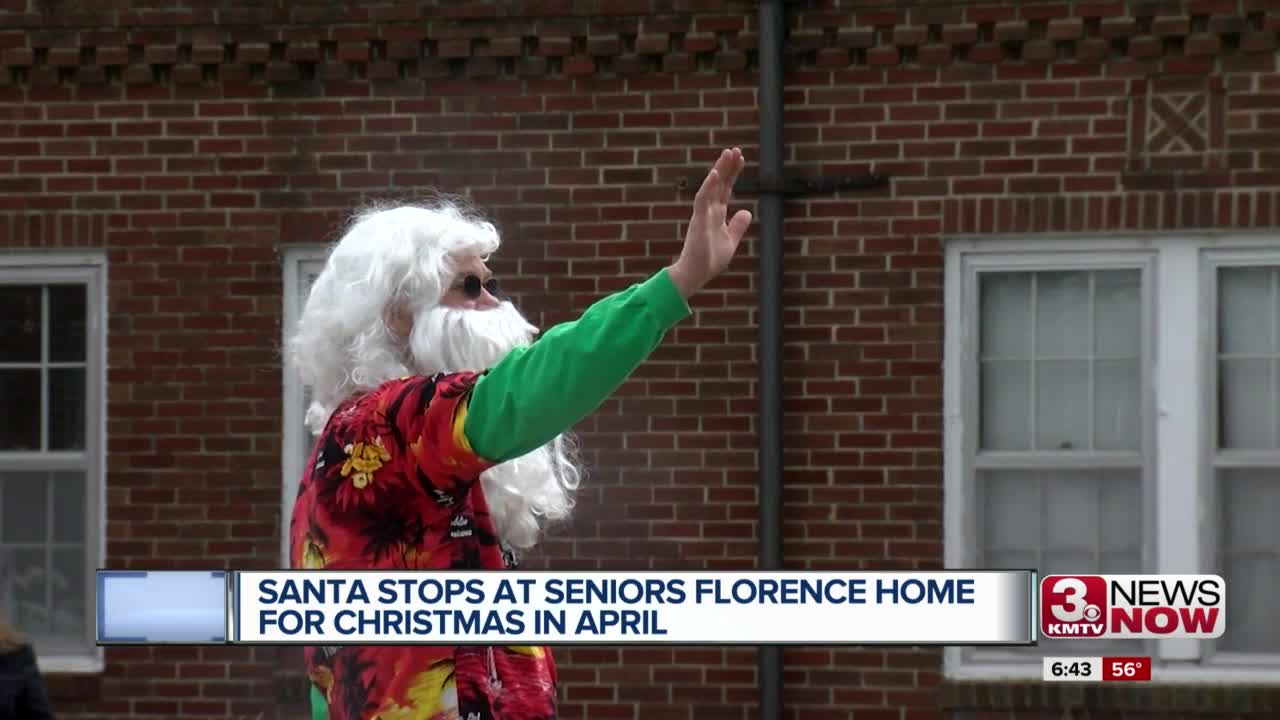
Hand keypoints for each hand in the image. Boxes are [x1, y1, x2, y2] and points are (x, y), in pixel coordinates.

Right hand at [667, 148, 752, 298]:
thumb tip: (746, 211)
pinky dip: (708, 186)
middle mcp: (709, 210)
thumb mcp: (730, 241)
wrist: (695, 274)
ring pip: (711, 186)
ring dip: (719, 169)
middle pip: (719, 183)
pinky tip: (715, 173)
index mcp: (716, 214)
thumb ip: (738, 226)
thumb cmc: (710, 260)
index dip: (733, 173)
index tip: (740, 159)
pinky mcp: (697, 220)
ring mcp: (702, 214)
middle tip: (735, 149)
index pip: (726, 189)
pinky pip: (702, 199)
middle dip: (727, 166)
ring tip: (728, 153)